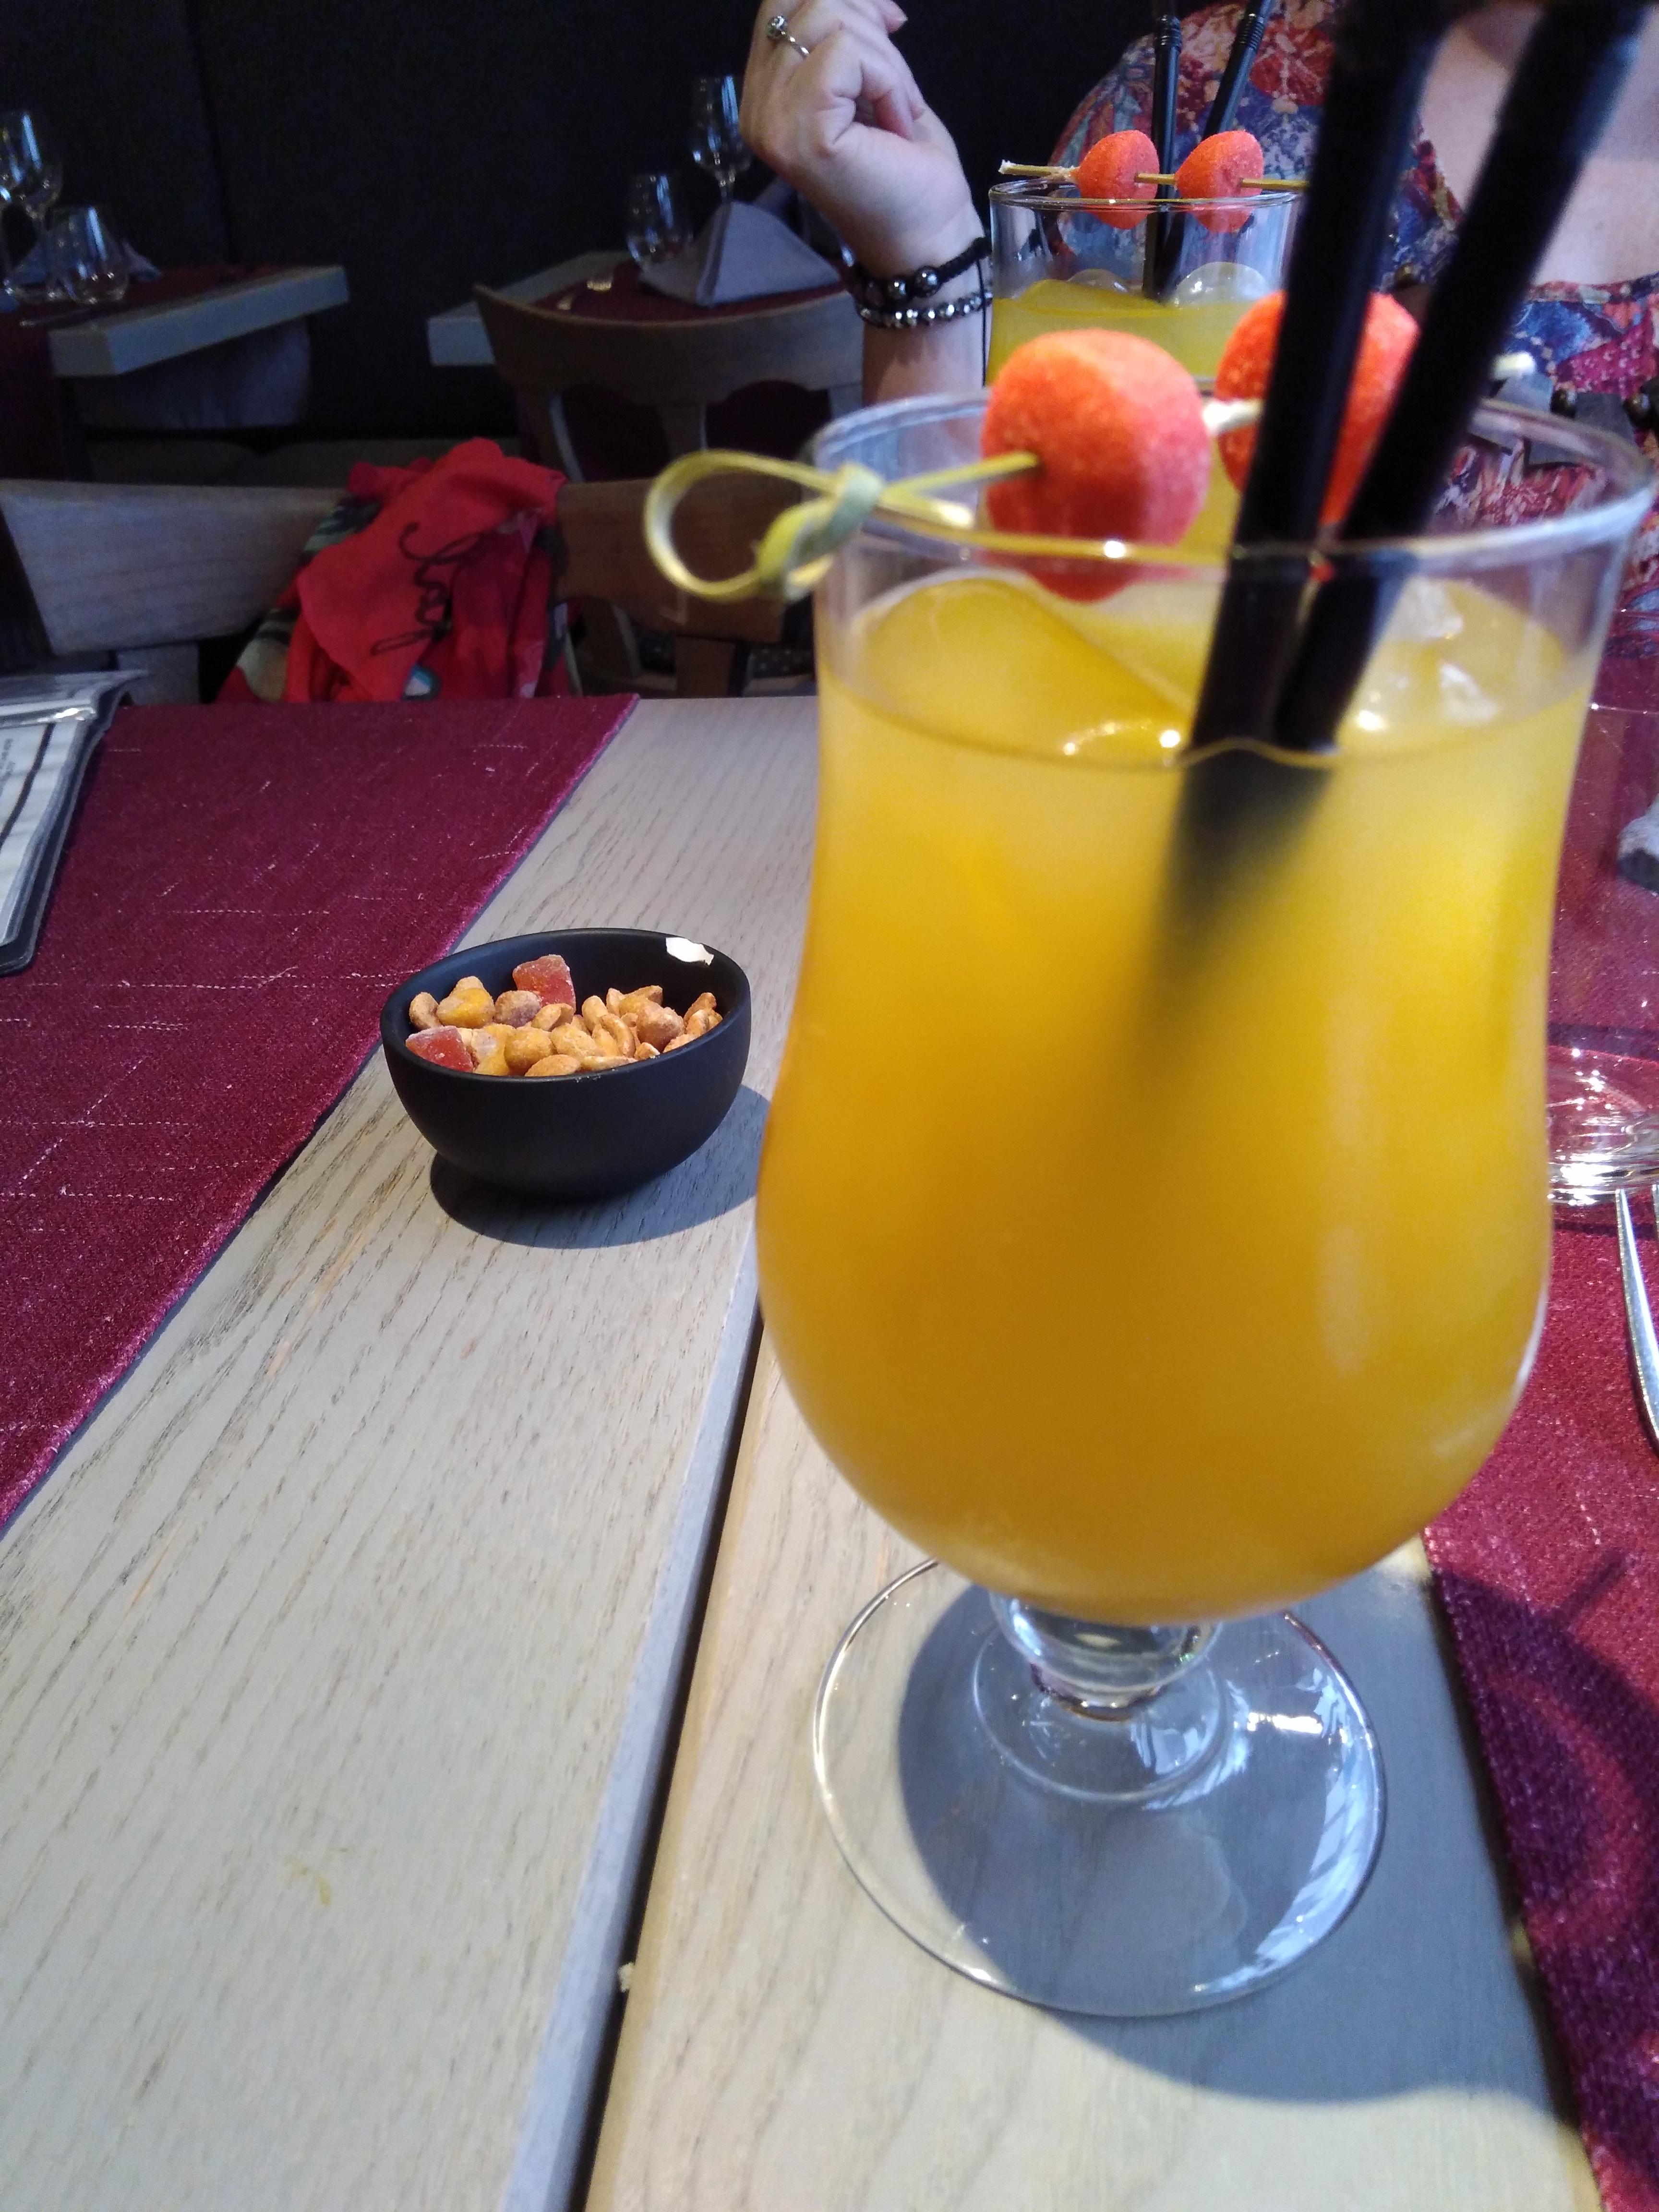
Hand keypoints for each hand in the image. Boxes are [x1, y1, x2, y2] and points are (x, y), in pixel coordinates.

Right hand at [741, 0, 980, 276]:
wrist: (928, 233)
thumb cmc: (905, 164)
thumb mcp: (868, 76)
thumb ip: (842, 34)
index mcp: (764, 93)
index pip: (783, 2)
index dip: (846, 0)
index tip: (888, 31)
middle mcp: (757, 108)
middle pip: (806, 2)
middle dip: (869, 25)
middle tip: (895, 83)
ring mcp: (774, 124)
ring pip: (829, 22)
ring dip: (884, 58)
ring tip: (896, 108)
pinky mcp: (802, 133)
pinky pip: (845, 53)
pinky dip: (888, 79)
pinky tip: (895, 122)